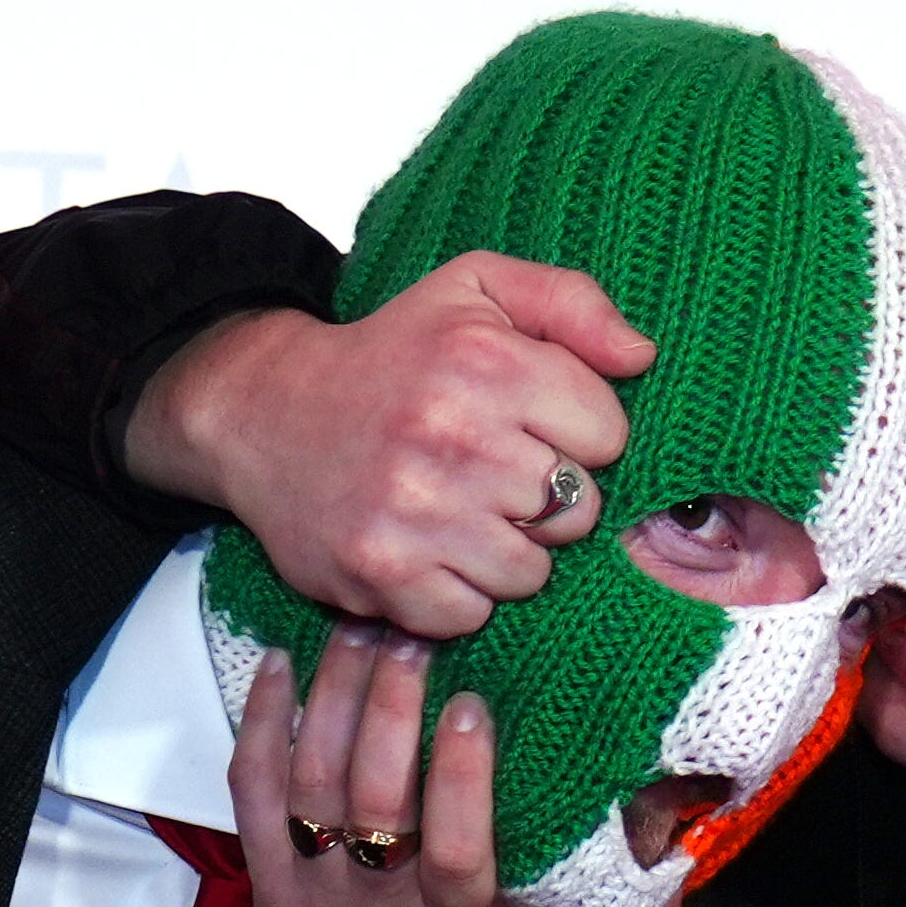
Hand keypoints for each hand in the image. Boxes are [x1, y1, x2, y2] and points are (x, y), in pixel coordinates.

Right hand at [127, 253, 654, 638]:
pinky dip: (455, 594)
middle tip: (492, 474)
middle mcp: (451, 435)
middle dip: (546, 498)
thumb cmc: (388, 356)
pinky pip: (470, 614)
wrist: (264, 413)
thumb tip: (641, 355)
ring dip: (505, 552)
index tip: (529, 426)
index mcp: (485, 360)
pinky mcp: (381, 574)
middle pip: (578, 510)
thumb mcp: (475, 291)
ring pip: (530, 572)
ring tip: (460, 512)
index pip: (608, 434)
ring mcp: (414, 512)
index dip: (576, 434)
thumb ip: (570, 303)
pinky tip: (427, 549)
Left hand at [232, 626, 679, 906]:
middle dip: (390, 708)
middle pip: (372, 798)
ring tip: (363, 629)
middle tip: (414, 635)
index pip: (452, 853)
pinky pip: (249, 790)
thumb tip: (679, 862)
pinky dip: (262, 723)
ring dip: (333, 698)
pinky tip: (284, 662)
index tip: (472, 709)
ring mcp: (311, 888)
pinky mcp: (266, 875)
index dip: (457, 780)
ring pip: (310, 781)